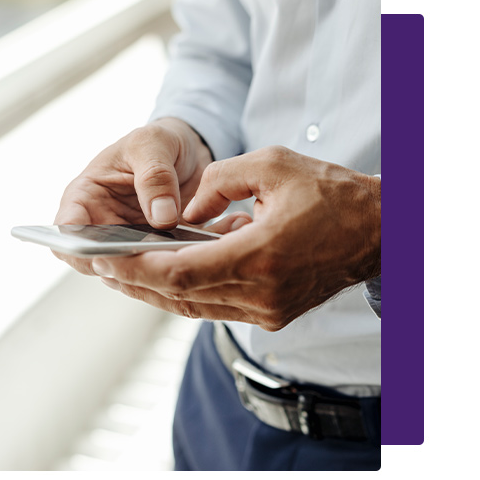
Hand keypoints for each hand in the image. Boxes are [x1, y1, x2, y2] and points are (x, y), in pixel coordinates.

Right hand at [53, 117, 213, 273]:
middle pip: (98, 262)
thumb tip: (161, 218)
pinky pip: (164, 270)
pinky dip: (179, 266)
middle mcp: (103, 226)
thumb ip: (155, 175)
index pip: (65, 233)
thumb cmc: (157, 142)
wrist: (188, 151)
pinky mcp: (159, 252)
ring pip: (133, 272)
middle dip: (122, 266)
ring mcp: (131, 243)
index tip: (104, 251)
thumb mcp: (153, 143)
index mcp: (86, 197)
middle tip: (152, 258)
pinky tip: (198, 252)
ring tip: (180, 253)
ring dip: (154, 270)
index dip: (76, 248)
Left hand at [91, 146, 380, 331]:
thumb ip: (217, 183)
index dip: (137, 268)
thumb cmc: (330, 194)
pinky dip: (186, 291)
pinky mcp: (272, 314)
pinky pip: (216, 305)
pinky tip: (166, 274)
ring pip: (195, 306)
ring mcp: (267, 311)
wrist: (377, 232)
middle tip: (102, 267)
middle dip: (137, 281)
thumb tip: (182, 210)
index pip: (180, 273)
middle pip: (179, 296)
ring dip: (157, 291)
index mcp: (260, 257)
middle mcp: (261, 295)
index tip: (105, 260)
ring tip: (124, 272)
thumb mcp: (271, 165)